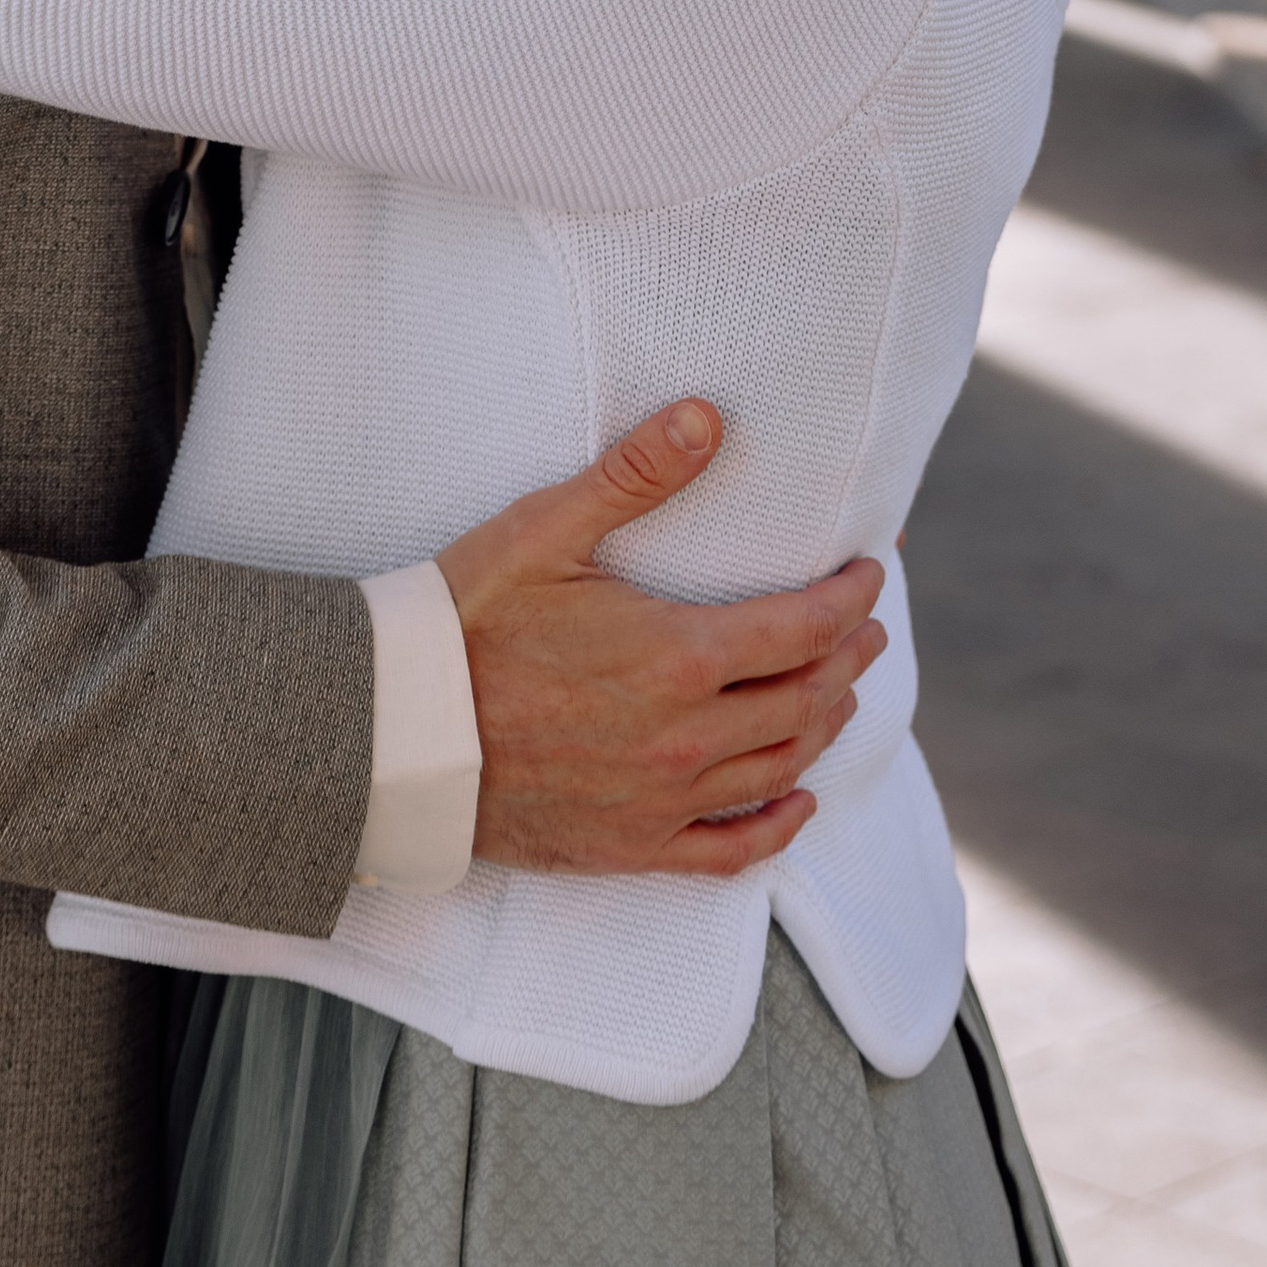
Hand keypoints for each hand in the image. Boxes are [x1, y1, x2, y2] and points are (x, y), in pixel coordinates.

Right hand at [440, 401, 886, 878]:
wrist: (397, 732)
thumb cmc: (467, 619)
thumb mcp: (546, 530)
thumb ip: (634, 474)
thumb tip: (707, 415)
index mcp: (678, 656)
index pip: (801, 629)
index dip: (847, 600)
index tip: (869, 575)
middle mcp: (686, 738)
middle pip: (805, 699)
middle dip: (847, 657)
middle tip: (866, 628)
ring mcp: (662, 800)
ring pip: (780, 767)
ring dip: (824, 725)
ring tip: (841, 692)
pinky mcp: (631, 847)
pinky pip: (730, 851)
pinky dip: (779, 826)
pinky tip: (800, 802)